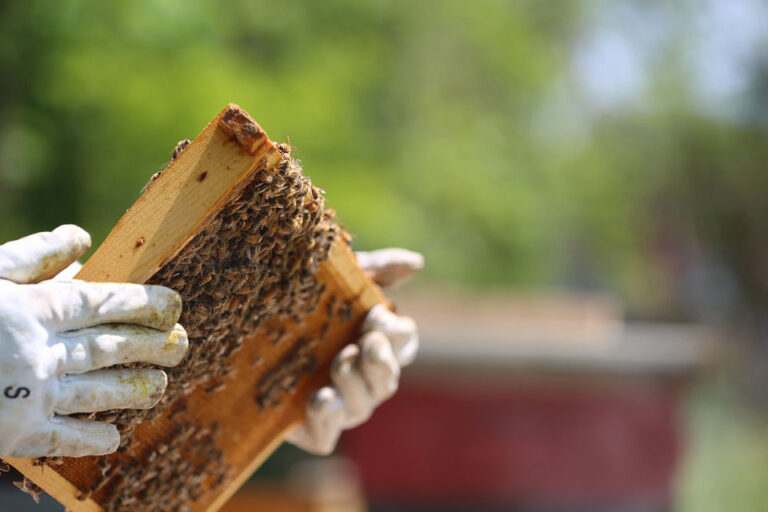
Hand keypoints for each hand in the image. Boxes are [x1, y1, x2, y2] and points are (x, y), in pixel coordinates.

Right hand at [0, 225, 188, 457]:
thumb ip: (33, 256)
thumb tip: (82, 238)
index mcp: (33, 308)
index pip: (105, 303)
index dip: (145, 304)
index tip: (175, 305)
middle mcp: (41, 351)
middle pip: (111, 347)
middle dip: (152, 346)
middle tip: (184, 345)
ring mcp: (30, 395)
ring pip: (97, 390)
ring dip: (134, 389)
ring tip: (161, 387)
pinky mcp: (13, 435)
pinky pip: (63, 437)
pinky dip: (91, 438)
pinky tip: (114, 438)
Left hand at [286, 248, 422, 454]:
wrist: (239, 329)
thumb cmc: (299, 300)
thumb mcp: (336, 277)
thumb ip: (376, 269)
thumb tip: (415, 264)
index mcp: (374, 342)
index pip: (402, 343)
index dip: (395, 333)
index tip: (374, 317)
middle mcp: (361, 378)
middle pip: (387, 379)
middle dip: (381, 362)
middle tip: (366, 344)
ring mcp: (339, 405)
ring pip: (362, 407)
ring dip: (355, 385)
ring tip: (339, 363)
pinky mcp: (309, 427)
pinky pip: (328, 435)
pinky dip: (328, 419)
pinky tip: (319, 398)